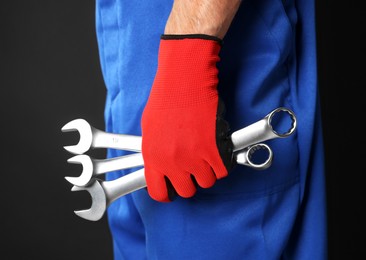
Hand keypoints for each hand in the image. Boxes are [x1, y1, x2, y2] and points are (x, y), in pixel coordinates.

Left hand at [141, 35, 233, 201]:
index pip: (159, 192)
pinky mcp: (213, 150)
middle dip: (192, 180)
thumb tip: (163, 164)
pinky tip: (218, 150)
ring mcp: (193, 158)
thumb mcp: (150, 129)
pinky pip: (223, 170)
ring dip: (208, 170)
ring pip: (207, 181)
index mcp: (153, 158)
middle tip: (195, 167)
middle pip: (187, 190)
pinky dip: (223, 162)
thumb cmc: (166, 99)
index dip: (168, 193)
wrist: (184, 82)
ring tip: (206, 153)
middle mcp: (172, 162)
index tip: (174, 189)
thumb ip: (156, 152)